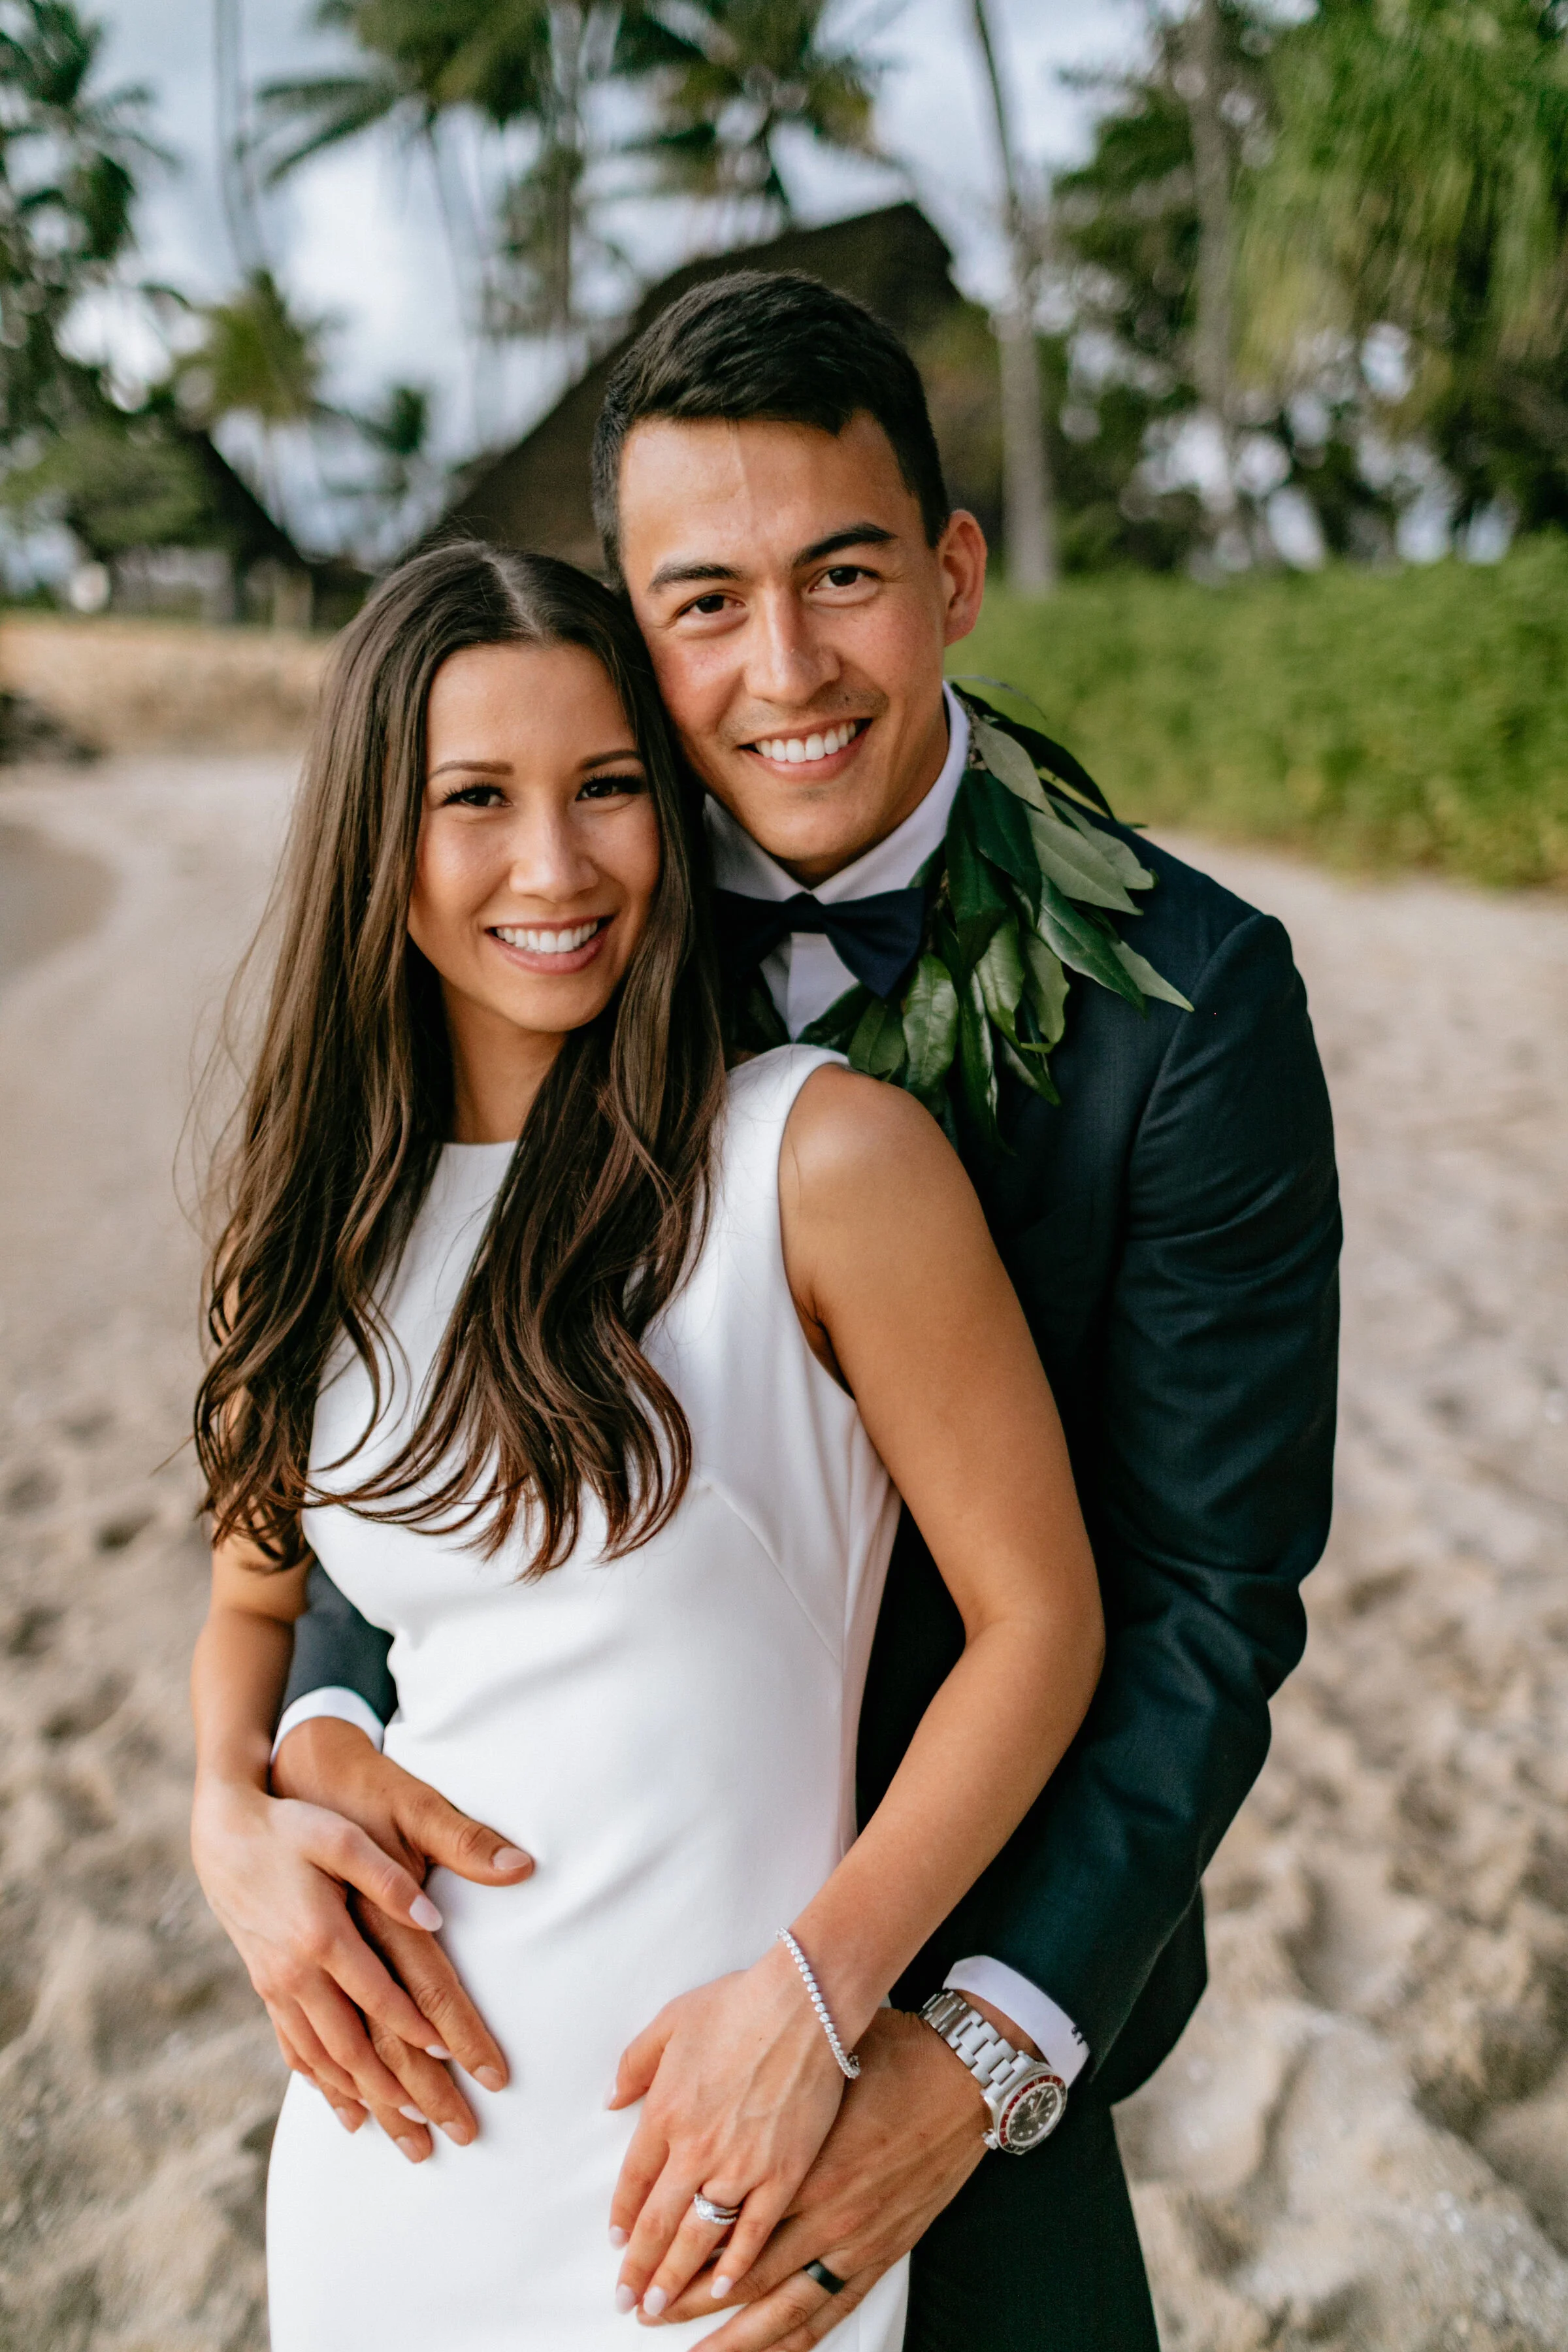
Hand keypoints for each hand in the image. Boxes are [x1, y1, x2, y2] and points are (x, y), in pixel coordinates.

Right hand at [191, 1766, 457, 2140]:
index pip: (381, 1998)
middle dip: (405, 2092)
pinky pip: (296, 2050)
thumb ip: (388, 1879)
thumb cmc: (293, 1827)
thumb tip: (434, 1919)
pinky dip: (325, 2086)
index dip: (419, 2031)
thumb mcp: (341, 1838)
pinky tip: (348, 2112)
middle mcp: (296, 1973)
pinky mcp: (266, 1987)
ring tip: (410, 2137)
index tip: (456, 2060)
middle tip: (450, 2128)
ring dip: (370, 2101)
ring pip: (326, 2061)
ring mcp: (277, 1986)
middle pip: (356, 2049)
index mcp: (321, 1936)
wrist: (223, 1832)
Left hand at [607, 1941, 849, 2319]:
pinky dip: (736, 2265)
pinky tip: (722, 2289)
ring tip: (659, 2309)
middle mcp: (696, 2148)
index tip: (615, 2244)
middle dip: (639, 2268)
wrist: (804, 2001)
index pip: (634, 2180)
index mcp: (666, 2111)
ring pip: (699, 2238)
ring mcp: (741, 2165)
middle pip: (659, 2222)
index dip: (622, 2216)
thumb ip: (635, 2063)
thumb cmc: (738, 2003)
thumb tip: (611, 2100)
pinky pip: (754, 2232)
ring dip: (675, 2279)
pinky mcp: (785, 2172)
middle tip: (625, 2302)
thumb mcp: (672, 2021)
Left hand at [644, 2009, 989, 2345]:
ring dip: (729, 2336)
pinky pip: (827, 2311)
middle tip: (641, 2311)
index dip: (661, 2242)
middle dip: (680, 2297)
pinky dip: (793, 2341)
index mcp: (785, 2156)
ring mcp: (849, 2236)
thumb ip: (723, 2070)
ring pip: (776, 2304)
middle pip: (732, 2271)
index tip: (626, 2260)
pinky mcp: (878, 2251)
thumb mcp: (803, 2055)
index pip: (707, 2216)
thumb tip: (634, 2092)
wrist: (959, 2075)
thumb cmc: (878, 2050)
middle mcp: (815, 2206)